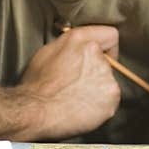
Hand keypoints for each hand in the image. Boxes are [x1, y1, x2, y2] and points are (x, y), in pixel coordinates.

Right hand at [18, 24, 120, 139]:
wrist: (37, 112)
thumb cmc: (37, 87)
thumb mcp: (47, 52)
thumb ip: (71, 44)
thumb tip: (78, 47)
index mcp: (82, 41)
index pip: (110, 35)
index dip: (106, 47)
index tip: (103, 55)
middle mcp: (98, 57)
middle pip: (108, 63)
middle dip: (96, 72)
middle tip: (78, 83)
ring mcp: (107, 77)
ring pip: (108, 83)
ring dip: (98, 89)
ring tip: (77, 97)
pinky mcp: (112, 96)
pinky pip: (111, 100)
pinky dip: (101, 105)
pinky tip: (83, 107)